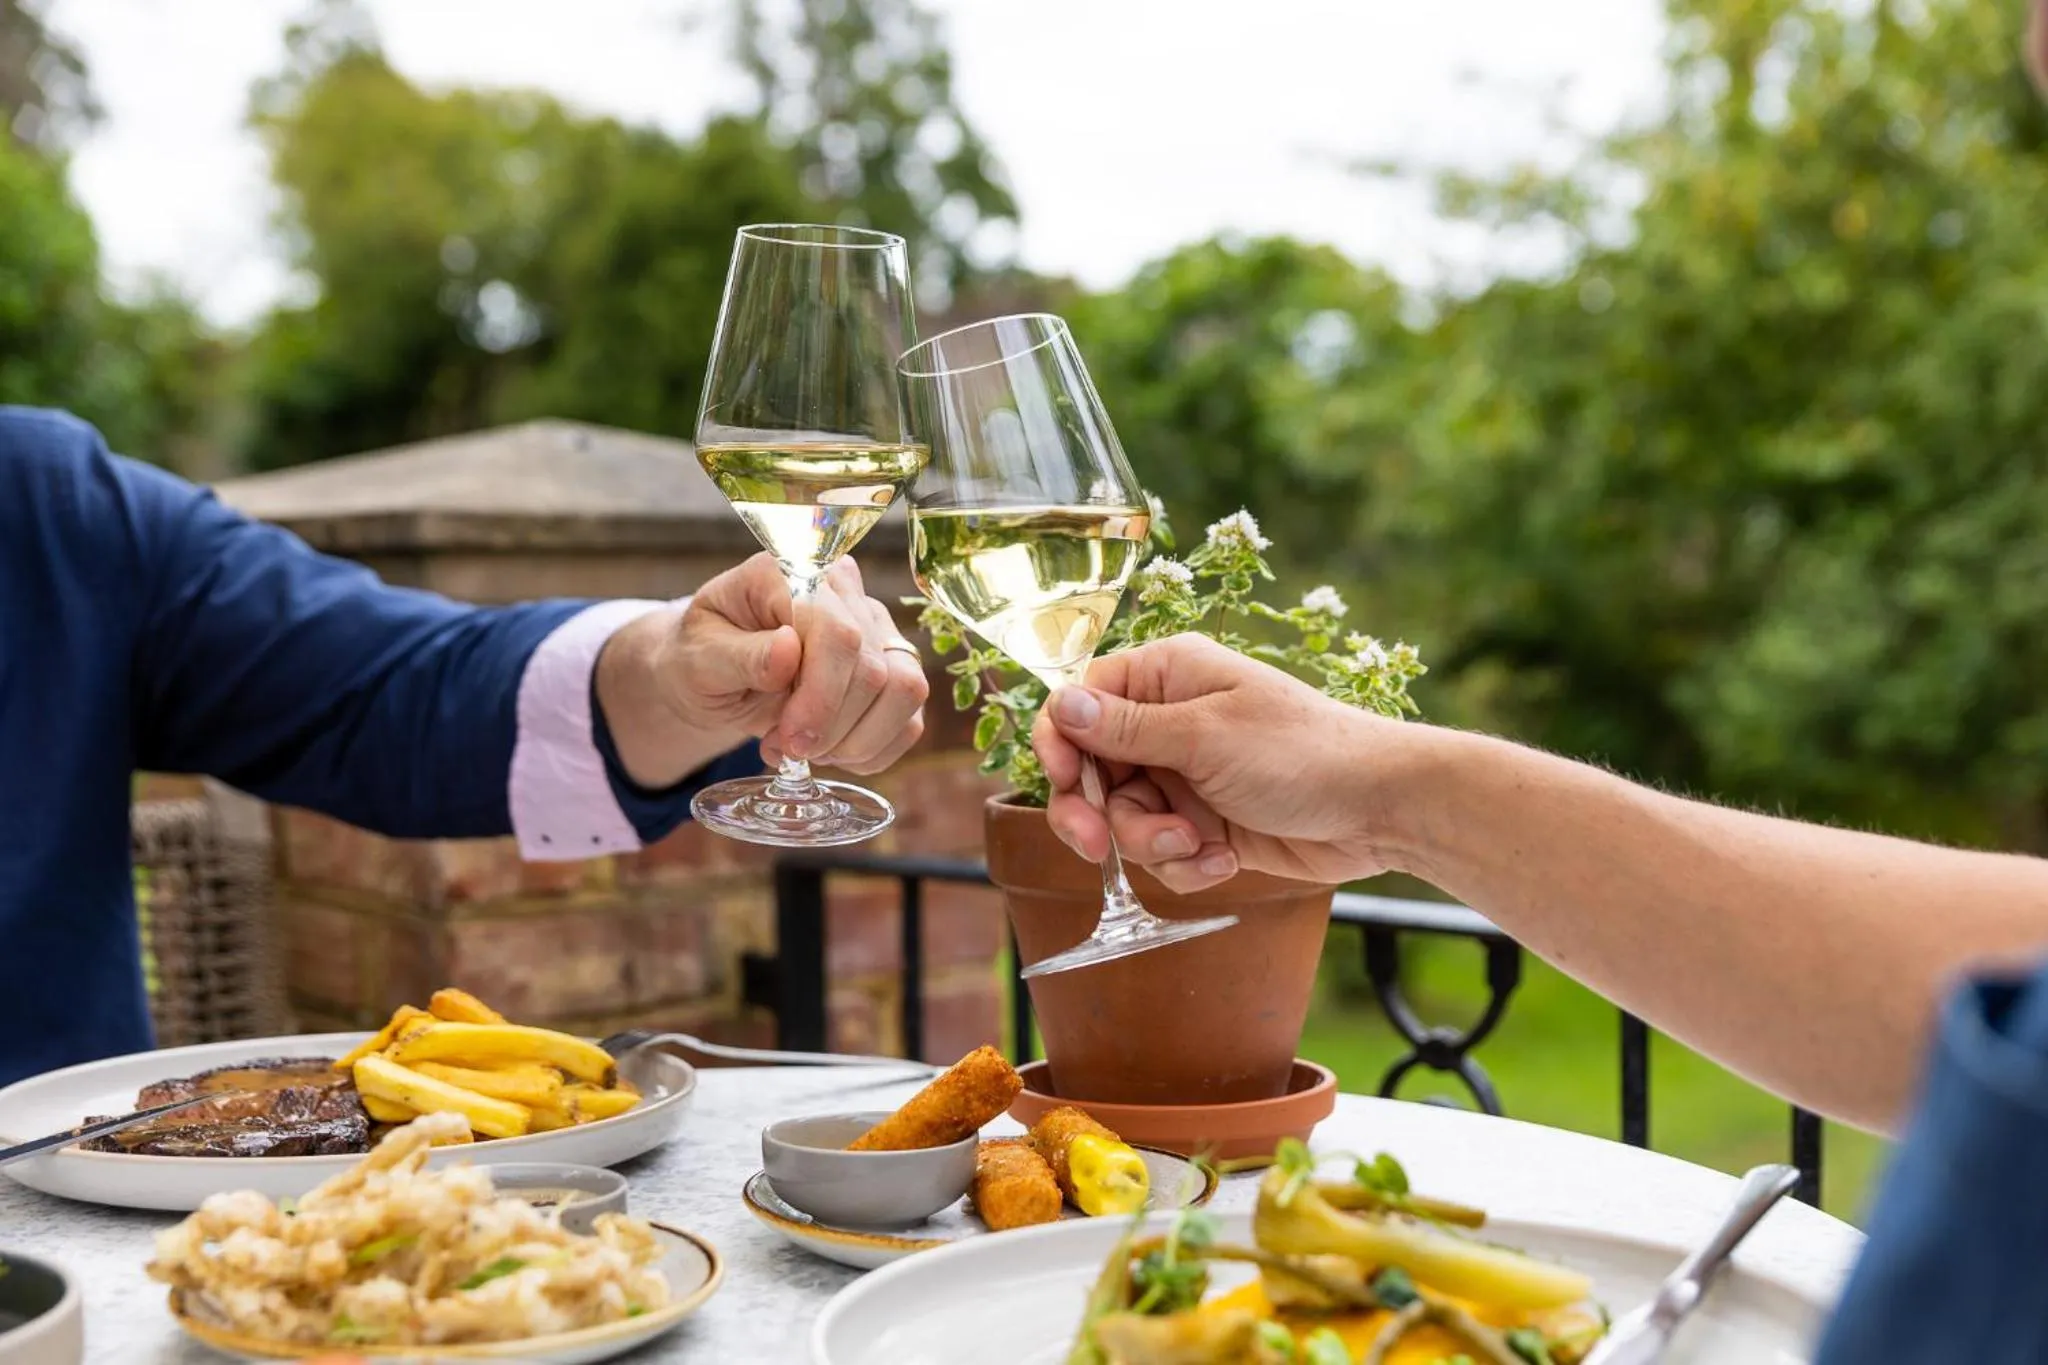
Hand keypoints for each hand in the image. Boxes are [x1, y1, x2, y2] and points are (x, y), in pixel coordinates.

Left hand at [598, 553, 926, 787]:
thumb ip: (738, 655)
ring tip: (805, 750)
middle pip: (874, 669)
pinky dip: (871, 751)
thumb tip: (788, 650)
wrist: (712, 674)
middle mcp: (847, 592)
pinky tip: (829, 751)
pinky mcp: (893, 668)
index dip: (821, 696)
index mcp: (795, 573)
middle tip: (781, 749)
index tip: (789, 741)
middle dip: (829, 728)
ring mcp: (877, 629)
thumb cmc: (700, 657)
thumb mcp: (697, 658)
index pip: (838, 633)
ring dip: (855, 741)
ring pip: (905, 690)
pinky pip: (910, 718)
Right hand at [1031, 634, 1412, 890]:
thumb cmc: (1303, 752)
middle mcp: (1168, 723)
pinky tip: (1223, 860)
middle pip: (1089, 770)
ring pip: (1123, 819)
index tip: (1062, 782)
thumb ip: (1127, 728)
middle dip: (1096, 813)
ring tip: (1199, 847)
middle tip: (1097, 848)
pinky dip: (1185, 863)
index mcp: (1165, 678)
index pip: (1080, 702)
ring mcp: (1186, 775)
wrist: (1380, 809)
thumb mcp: (1207, 737)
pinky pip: (1162, 851)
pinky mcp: (1205, 822)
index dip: (1059, 743)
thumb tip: (1060, 704)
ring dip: (1152, 843)